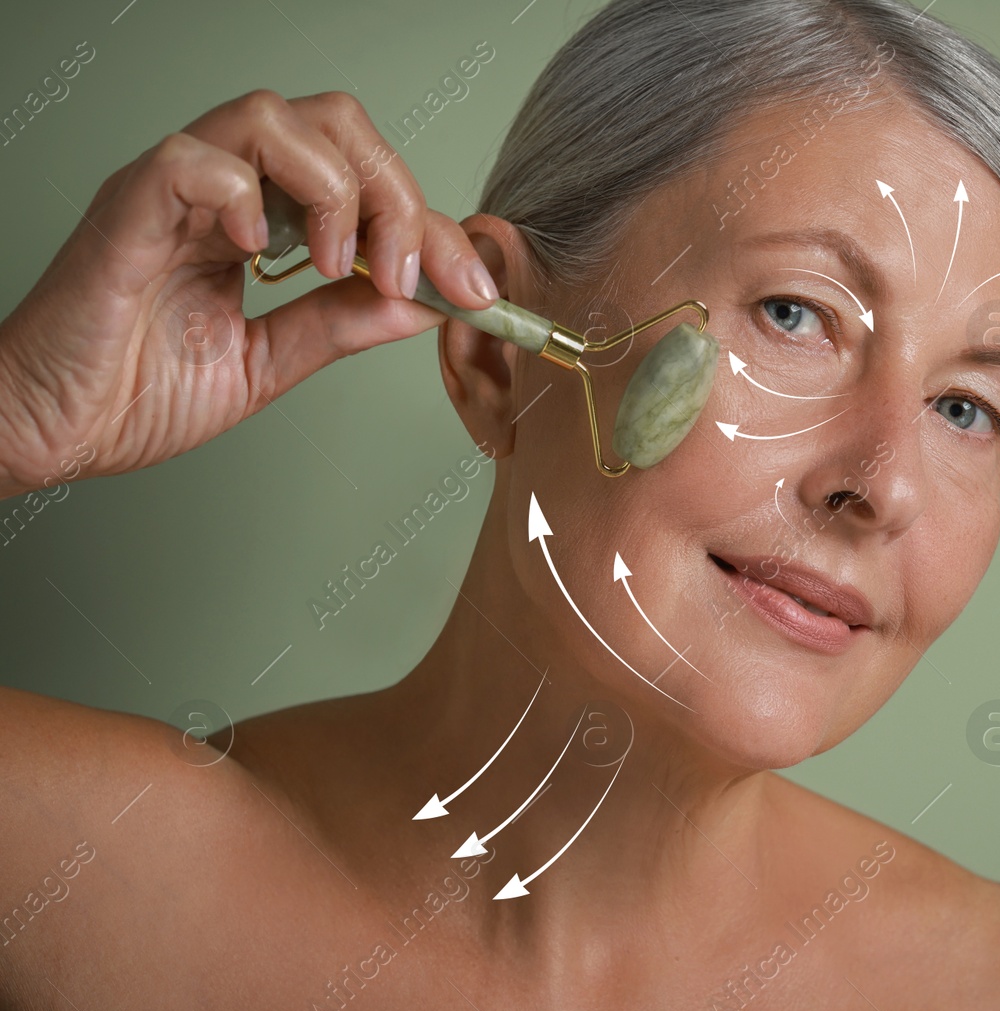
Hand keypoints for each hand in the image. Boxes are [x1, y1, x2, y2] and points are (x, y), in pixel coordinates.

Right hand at [0, 88, 499, 496]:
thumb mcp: (270, 361)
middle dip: (396, 194)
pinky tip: (255, 252)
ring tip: (333, 263)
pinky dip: (242, 194)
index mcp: (259, 218)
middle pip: (336, 124)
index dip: (431, 226)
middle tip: (411, 274)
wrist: (50, 430)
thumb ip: (341, 322)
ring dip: (332, 189)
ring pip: (273, 117)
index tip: (475, 290)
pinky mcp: (129, 210)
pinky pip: (193, 159)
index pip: (366, 181)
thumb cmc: (134, 391)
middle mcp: (223, 190)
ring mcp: (175, 192)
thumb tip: (423, 303)